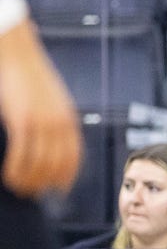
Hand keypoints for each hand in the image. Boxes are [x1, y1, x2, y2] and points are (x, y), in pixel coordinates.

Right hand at [0, 21, 82, 196]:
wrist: (18, 55)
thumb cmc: (31, 79)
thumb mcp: (52, 102)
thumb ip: (55, 121)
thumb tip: (51, 144)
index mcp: (70, 121)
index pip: (74, 157)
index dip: (67, 176)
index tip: (60, 189)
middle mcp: (60, 124)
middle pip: (57, 165)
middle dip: (45, 183)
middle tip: (32, 193)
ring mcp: (42, 123)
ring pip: (38, 164)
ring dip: (28, 180)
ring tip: (19, 188)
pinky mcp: (23, 121)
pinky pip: (22, 154)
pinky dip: (16, 170)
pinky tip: (9, 177)